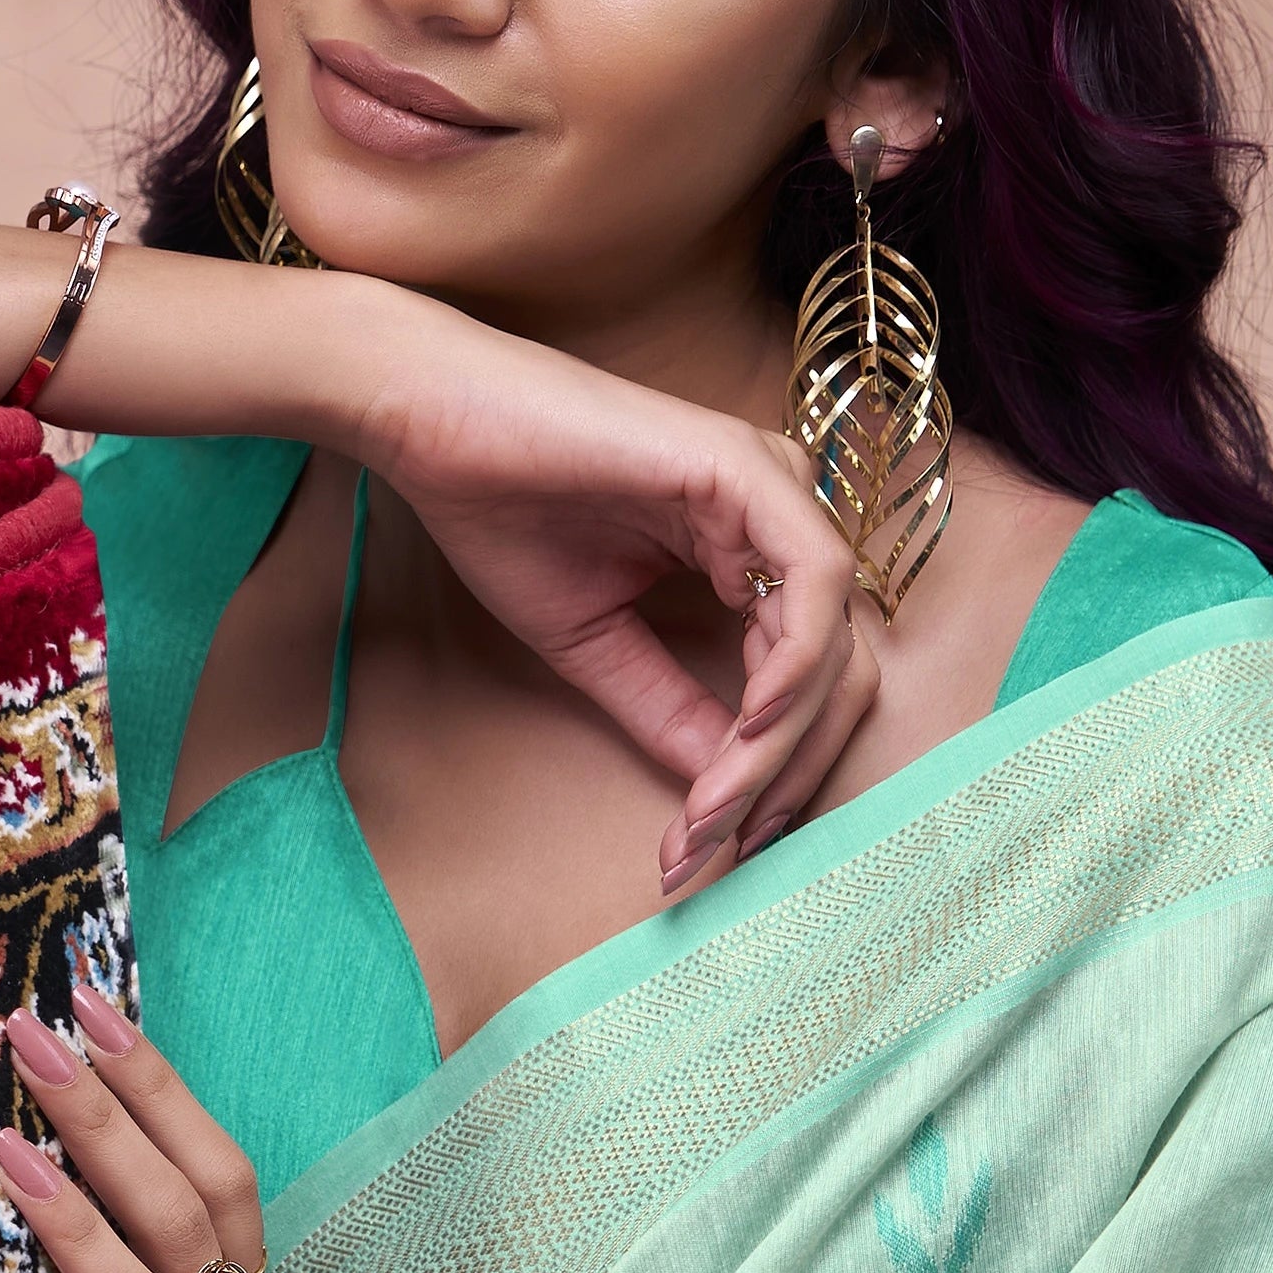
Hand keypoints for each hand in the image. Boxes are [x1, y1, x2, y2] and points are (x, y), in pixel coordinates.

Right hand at [332, 285, 876, 894]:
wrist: (434, 425)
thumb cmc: (503, 513)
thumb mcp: (599, 644)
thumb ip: (669, 709)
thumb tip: (725, 795)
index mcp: (748, 552)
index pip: (804, 680)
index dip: (774, 771)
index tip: (715, 843)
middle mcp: (779, 520)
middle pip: (839, 674)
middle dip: (785, 776)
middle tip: (720, 847)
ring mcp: (773, 489)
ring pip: (832, 644)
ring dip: (778, 745)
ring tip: (713, 811)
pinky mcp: (749, 470)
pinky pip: (815, 584)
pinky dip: (794, 666)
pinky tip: (751, 727)